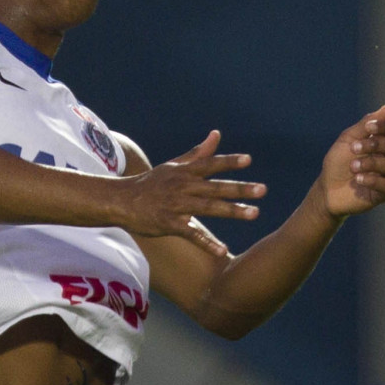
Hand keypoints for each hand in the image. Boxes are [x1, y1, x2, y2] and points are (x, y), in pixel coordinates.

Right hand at [120, 131, 266, 256]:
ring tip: (254, 213)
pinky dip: (207, 243)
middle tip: (262, 190)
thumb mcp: (174, 166)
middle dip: (239, 188)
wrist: (121, 201)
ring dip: (232, 211)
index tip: (248, 160)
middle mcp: (182, 186)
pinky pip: (191, 234)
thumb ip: (198, 153)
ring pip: (208, 208)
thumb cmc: (151, 183)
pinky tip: (223, 250)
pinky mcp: (169, 224)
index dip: (228, 162)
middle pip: (215, 187)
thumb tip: (217, 134)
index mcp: (184, 172)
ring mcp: (176, 206)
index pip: (210, 164)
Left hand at [318, 105, 384, 218]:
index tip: (368, 128)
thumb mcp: (348, 140)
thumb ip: (366, 125)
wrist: (327, 189)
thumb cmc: (338, 162)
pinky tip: (358, 179)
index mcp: (381, 142)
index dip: (384, 127)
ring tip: (353, 167)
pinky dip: (373, 180)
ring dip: (371, 163)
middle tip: (354, 148)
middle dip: (374, 145)